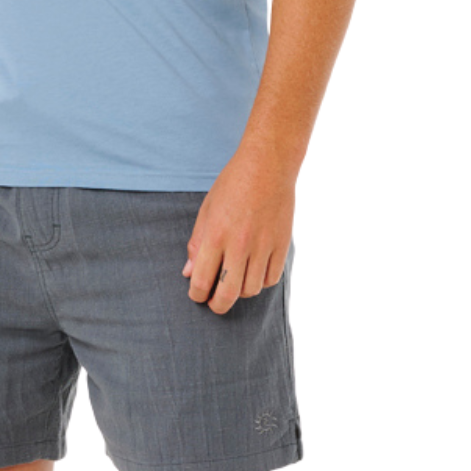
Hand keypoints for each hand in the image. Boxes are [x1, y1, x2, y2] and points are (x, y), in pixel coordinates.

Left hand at [182, 149, 294, 314]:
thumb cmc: (233, 185)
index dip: (196, 294)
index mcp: (216, 235)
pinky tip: (254, 271)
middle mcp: (240, 244)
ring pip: (251, 290)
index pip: (202, 280)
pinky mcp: (282, 245)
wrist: (268, 165)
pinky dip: (261, 281)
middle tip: (214, 303)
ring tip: (235, 281)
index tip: (197, 293)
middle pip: (227, 294)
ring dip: (240, 291)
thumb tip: (188, 273)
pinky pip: (271, 279)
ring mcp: (264, 246)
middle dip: (217, 305)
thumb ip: (197, 243)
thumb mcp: (207, 211)